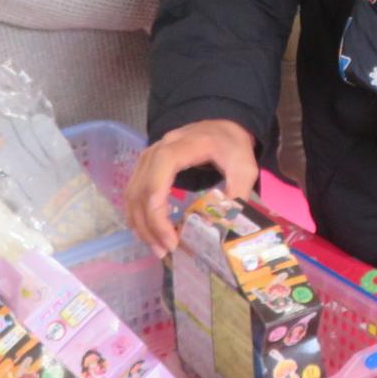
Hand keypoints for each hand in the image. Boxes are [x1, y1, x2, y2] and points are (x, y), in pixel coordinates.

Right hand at [122, 119, 258, 254]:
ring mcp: (148, 156)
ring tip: (157, 248)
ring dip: (140, 224)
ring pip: (132, 194)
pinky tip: (149, 233)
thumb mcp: (244, 167)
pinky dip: (137, 215)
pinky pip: (133, 192)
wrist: (222, 126)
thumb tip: (223, 225)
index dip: (158, 215)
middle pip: (140, 192)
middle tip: (164, 252)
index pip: (156, 182)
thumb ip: (237, 193)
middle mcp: (157, 150)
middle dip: (149, 227)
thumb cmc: (232, 146)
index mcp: (181, 147)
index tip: (172, 240)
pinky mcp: (146, 164)